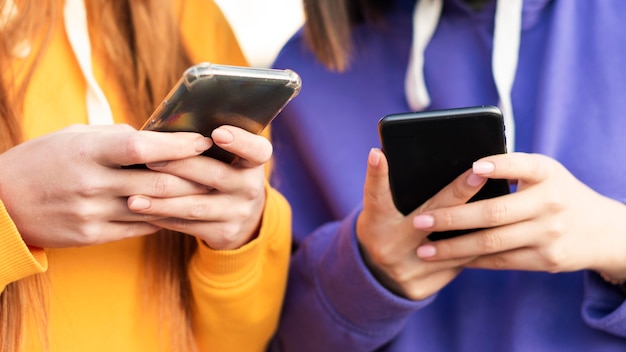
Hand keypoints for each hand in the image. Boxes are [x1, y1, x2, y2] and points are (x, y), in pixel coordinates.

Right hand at [0, 124, 212, 247]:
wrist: (2, 204)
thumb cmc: (41, 161)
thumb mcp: (71, 137)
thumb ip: (113, 136)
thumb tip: (151, 136)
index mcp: (87, 152)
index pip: (143, 147)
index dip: (177, 145)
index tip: (203, 141)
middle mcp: (91, 183)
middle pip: (157, 183)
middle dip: (194, 176)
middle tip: (218, 169)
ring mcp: (92, 213)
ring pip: (153, 209)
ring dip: (185, 200)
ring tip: (208, 191)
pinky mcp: (92, 235)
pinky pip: (139, 228)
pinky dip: (163, 218)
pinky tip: (180, 210)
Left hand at [127, 126, 271, 249]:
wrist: (242, 218)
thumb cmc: (223, 174)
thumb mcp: (229, 159)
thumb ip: (207, 145)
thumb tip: (164, 131)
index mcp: (253, 163)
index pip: (257, 150)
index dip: (241, 141)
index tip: (218, 132)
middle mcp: (251, 188)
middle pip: (215, 174)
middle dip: (180, 166)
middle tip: (149, 160)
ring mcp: (238, 212)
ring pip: (196, 205)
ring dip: (162, 201)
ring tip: (133, 197)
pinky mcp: (223, 233)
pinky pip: (188, 225)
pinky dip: (162, 218)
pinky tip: (142, 212)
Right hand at [355, 148, 487, 299]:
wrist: (375, 277)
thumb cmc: (381, 229)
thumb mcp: (376, 209)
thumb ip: (384, 187)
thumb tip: (388, 154)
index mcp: (375, 223)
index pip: (376, 195)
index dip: (378, 174)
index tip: (380, 154)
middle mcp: (389, 248)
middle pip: (429, 218)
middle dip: (456, 194)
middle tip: (479, 174)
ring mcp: (407, 271)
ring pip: (451, 245)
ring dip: (475, 225)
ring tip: (498, 204)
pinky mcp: (421, 288)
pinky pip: (456, 266)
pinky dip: (473, 249)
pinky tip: (490, 234)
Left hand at [414, 153, 625, 280]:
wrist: (601, 231)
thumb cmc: (557, 193)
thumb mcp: (545, 173)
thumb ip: (512, 168)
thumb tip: (464, 170)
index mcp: (547, 173)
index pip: (522, 165)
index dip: (498, 166)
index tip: (472, 167)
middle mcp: (550, 203)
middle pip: (494, 213)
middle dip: (452, 218)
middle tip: (419, 221)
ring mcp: (548, 234)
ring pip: (492, 243)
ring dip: (454, 248)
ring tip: (425, 250)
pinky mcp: (545, 260)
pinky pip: (501, 261)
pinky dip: (472, 260)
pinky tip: (449, 259)